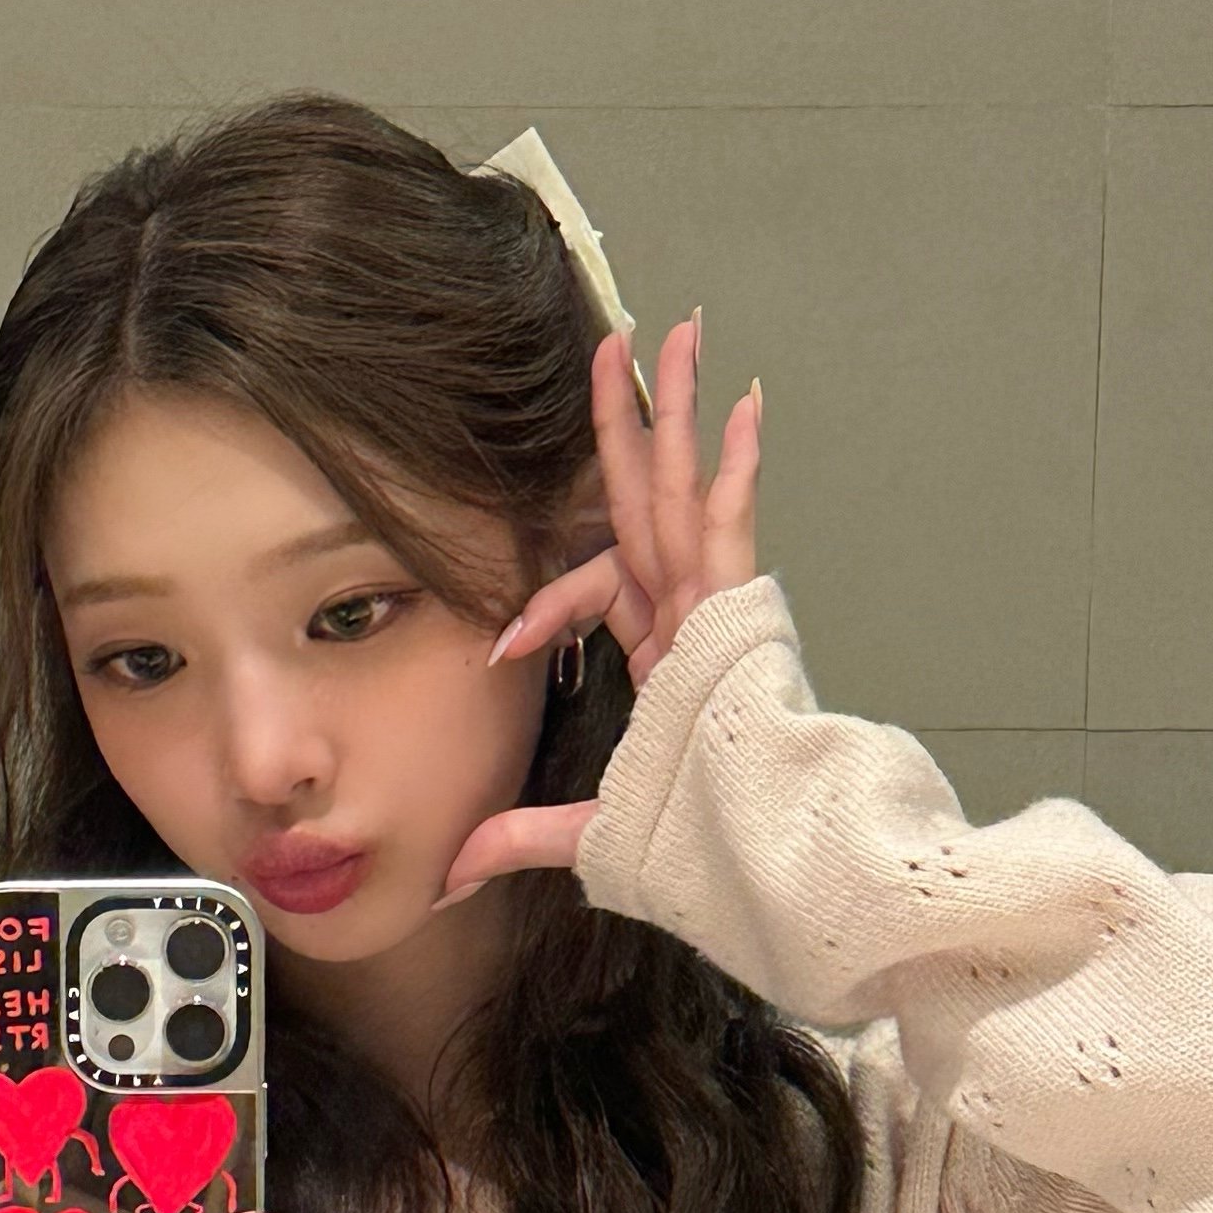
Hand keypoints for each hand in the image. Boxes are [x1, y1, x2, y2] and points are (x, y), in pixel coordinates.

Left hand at [439, 315, 762, 907]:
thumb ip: (522, 839)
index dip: (546, 604)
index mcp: (662, 653)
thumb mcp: (593, 832)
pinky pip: (733, 527)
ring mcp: (717, 607)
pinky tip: (740, 406)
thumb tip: (449, 877)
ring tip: (679, 335)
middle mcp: (688, 617)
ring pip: (683, 490)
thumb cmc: (699, 843)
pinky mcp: (744, 612)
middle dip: (631, 423)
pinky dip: (736, 469)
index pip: (596, 590)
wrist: (763, 858)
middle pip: (646, 499)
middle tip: (620, 345)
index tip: (501, 645)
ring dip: (677, 412)